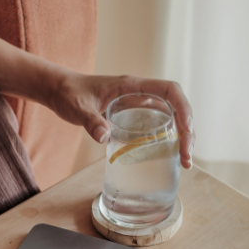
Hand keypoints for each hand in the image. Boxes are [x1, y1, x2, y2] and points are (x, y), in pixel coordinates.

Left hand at [49, 72, 194, 168]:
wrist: (60, 91)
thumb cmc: (69, 94)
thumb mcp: (78, 108)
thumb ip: (90, 121)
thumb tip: (104, 137)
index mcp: (132, 86)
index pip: (169, 90)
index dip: (183, 108)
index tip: (187, 130)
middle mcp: (140, 94)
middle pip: (177, 107)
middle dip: (187, 130)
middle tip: (186, 156)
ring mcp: (139, 105)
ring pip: (171, 117)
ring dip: (182, 137)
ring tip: (185, 162)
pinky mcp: (134, 116)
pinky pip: (158, 125)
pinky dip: (168, 140)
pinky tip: (171, 156)